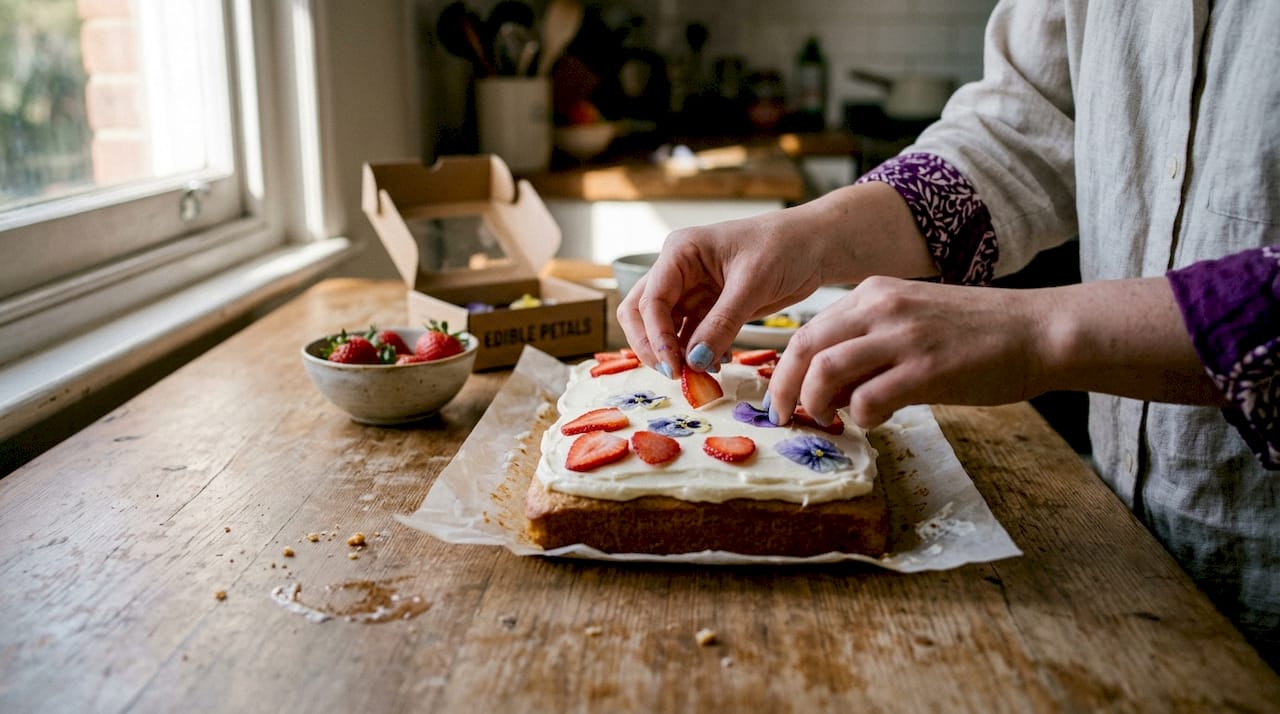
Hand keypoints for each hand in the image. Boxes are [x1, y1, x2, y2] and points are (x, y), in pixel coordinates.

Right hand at [615, 182, 938, 377]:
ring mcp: (691, 290)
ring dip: (674, 354)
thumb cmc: (784, 248)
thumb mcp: (752, 285)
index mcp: (680, 252)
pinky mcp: (708, 307)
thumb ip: (721, 323)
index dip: (656, 337)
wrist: (814, 246)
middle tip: (673, 374)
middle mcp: (678, 270)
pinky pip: (689, 336)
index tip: (673, 366)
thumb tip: (694, 361)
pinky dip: (695, 353)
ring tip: (697, 377)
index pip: (651, 299)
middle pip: (641, 313)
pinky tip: (713, 366)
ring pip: (663, 328)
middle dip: (652, 345)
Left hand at [766, 276, 1047, 428]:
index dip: (786, 368)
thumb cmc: (977, 334)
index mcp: (874, 293)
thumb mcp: (911, 322)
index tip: (784, 396)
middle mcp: (881, 307)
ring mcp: (903, 336)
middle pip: (804, 347)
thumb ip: (869, 346)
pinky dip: (861, 417)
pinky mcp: (927, 369)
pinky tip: (877, 420)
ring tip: (827, 420)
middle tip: (786, 417)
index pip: (807, 330)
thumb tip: (832, 390)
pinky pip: (869, 399)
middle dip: (785, 389)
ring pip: (825, 371)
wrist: (1038, 331)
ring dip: (816, 404)